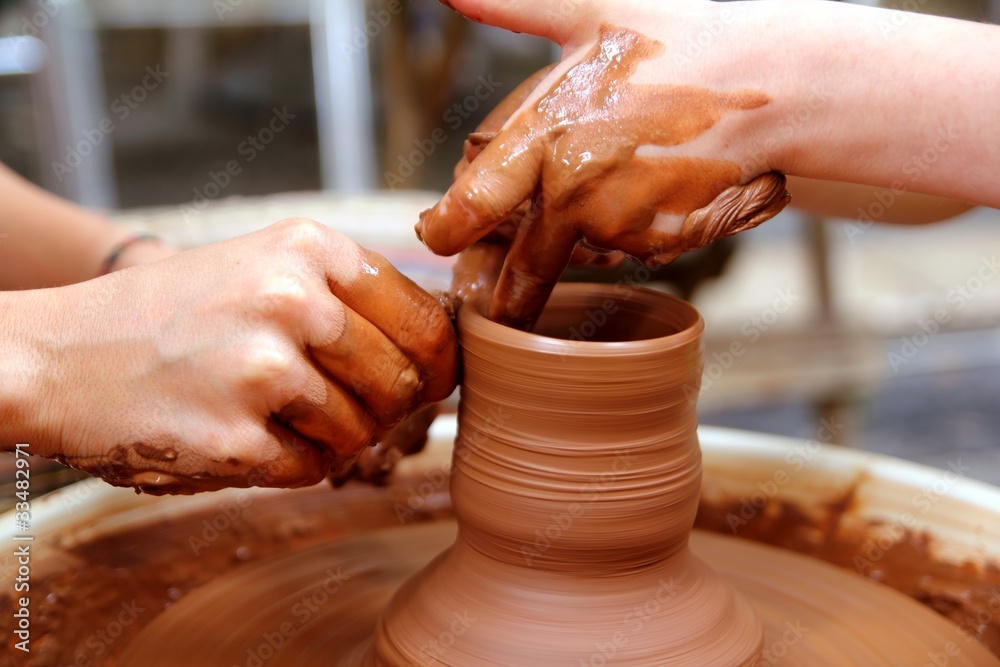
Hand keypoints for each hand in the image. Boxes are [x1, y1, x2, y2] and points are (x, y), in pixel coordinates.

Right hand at [37, 219, 457, 493]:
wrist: (59, 353)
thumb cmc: (174, 313)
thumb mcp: (265, 266)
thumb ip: (350, 296)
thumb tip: (442, 348)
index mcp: (310, 247)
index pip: (426, 321)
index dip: (438, 363)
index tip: (430, 382)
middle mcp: (293, 298)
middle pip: (403, 383)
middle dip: (384, 406)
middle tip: (341, 404)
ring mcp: (263, 369)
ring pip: (361, 431)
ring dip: (333, 437)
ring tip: (276, 413)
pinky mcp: (236, 437)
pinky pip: (313, 468)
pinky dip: (291, 462)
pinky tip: (246, 433)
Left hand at [418, 0, 789, 328]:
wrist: (771, 80)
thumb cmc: (678, 40)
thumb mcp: (588, 13)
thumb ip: (512, 6)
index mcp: (548, 137)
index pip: (474, 205)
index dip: (447, 230)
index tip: (434, 237)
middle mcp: (578, 193)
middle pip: (523, 264)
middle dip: (505, 286)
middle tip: (491, 295)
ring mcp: (623, 226)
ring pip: (580, 251)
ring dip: (579, 240)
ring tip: (611, 188)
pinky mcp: (662, 246)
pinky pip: (626, 250)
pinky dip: (627, 232)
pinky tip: (647, 189)